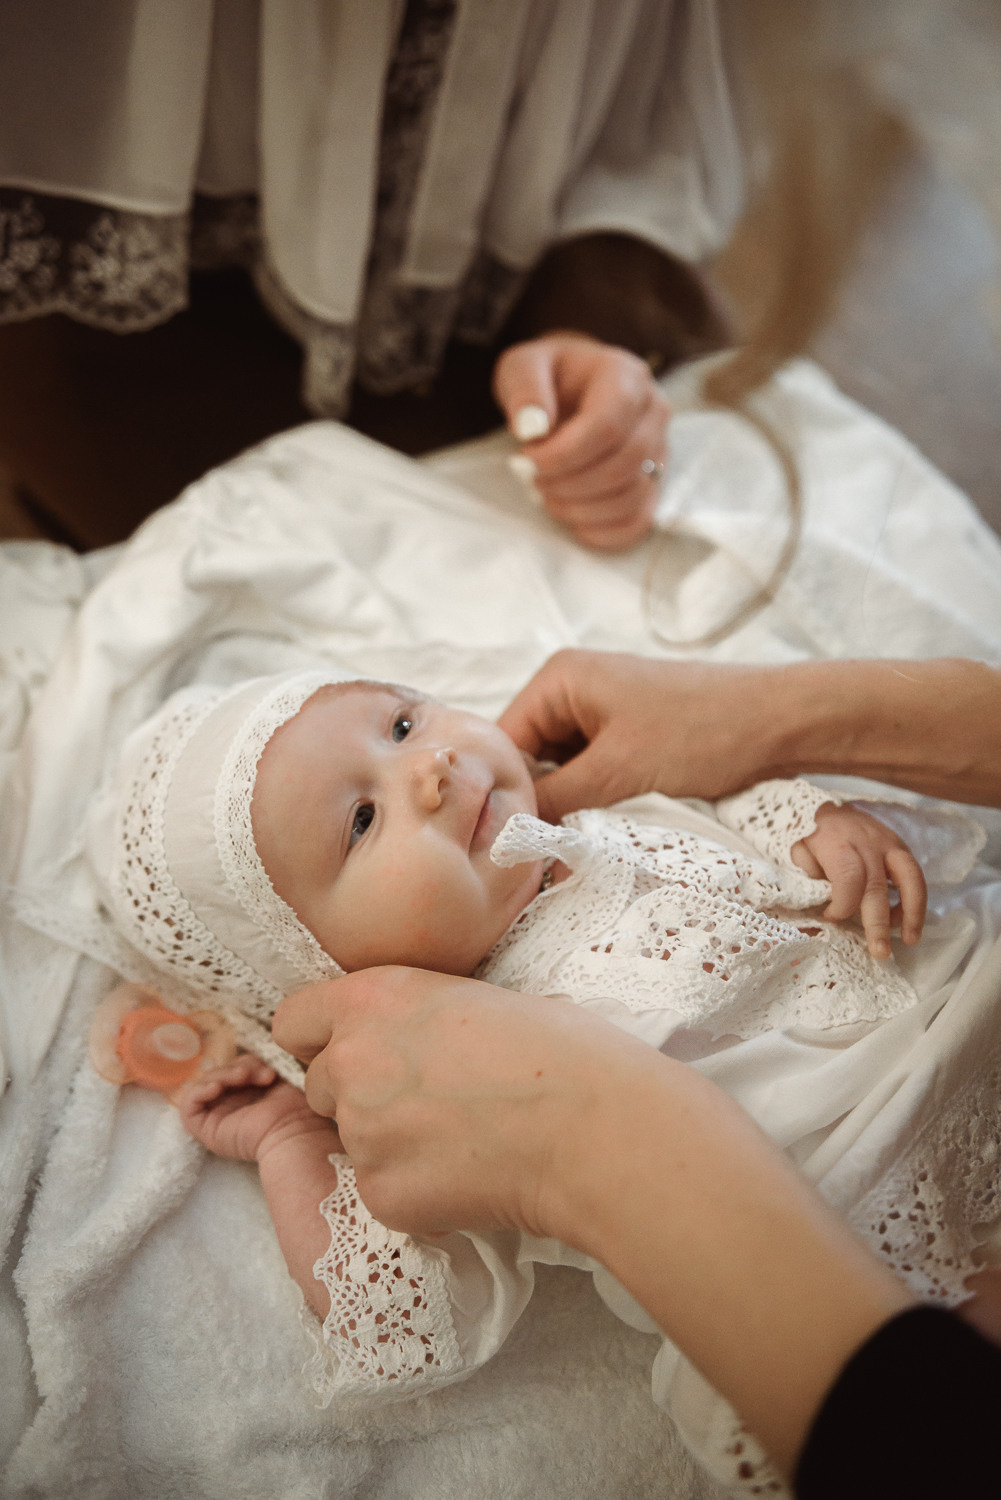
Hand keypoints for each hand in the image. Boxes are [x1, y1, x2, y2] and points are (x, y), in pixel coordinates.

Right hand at [176, 1055, 336, 1161]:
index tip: (268, 1068)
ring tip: (245, 1076)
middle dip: (239, 1066)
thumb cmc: (296, 1107)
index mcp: (250, 1096)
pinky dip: (199, 1091)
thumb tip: (243, 1058)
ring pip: (206, 1084)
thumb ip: (257, 1064)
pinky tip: (217, 1088)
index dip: (247, 1061)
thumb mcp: (276, 1075)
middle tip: (263, 1074)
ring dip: (224, 1074)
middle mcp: (233, 1107)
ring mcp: (219, 1118)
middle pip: (220, 1074)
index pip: (234, 1068)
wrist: (295, 1130)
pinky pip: (189, 1106)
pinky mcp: (206, 1131)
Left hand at [272, 967, 650, 1244]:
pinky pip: (380, 1188)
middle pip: (319, 1083)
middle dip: (358, 1092)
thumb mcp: (474, 996)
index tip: (355, 1048)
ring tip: (460, 1138)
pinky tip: (468, 1174)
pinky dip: (414, 1187)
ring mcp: (361, 1132)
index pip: (293, 1018)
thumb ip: (417, 1014)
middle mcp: (351, 1060)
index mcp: (373, 997)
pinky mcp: (380, 1193)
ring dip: (389, 1141)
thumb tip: (414, 1034)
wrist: (591, 1127)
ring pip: (352, 1139)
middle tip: (427, 1099)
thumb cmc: (559, 1048)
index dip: (322, 1036)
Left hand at [493, 333, 669, 550]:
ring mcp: (660, 450)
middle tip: (532, 480)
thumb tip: (532, 428)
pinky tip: (571, 520)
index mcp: (625, 376)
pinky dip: (603, 531)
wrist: (571, 385)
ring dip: (582, 509)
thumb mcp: (525, 365)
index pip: (608, 426)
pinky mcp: (653, 481)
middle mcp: (654, 412)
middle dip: (570, 483)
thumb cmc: (549, 376)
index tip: (526, 461)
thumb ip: (525, 388)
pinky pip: (638, 520)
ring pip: (632, 496)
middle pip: (624, 464)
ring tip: (546, 496)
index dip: (565, 454)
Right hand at [499, 649, 781, 819]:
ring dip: (572, 806)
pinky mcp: (632, 733)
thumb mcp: (617, 773)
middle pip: (530, 758)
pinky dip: (597, 800)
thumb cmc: (702, 732)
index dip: (505, 795)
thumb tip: (507, 838)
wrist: (783, 722)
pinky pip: (594, 771)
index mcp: (559, 679)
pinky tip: (608, 828)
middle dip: (540, 803)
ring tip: (579, 842)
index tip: (512, 846)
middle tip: (546, 853)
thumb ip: (555, 803)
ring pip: (563, 771)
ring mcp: (604, 710)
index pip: (502, 744)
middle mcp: (575, 688)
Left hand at [790, 803, 926, 958]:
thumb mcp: (796, 850)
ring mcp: (889, 843)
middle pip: (877, 886)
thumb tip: (822, 906)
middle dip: (878, 923)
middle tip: (880, 952)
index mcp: (837, 844)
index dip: (842, 905)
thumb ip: (807, 876)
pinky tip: (907, 922)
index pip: (848, 879)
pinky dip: (915, 899)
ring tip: (910, 939)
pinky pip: (914, 874)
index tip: (831, 918)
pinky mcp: (900, 846)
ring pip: (910, 878)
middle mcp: (868, 843)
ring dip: (913, 911)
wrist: (825, 803)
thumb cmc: (807, 834)